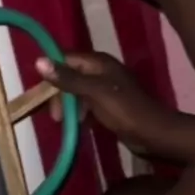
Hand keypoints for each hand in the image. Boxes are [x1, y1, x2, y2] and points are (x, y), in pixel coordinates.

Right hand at [36, 52, 167, 152]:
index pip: (65, 59)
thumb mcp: (94, 93)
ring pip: (76, 92)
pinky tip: (78, 126)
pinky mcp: (109, 106)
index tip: (40, 95)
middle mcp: (101, 71)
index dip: (51, 73)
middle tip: (56, 117)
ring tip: (65, 123)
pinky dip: (79, 114)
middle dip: (59, 94)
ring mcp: (105, 89)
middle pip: (69, 76)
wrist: (156, 135)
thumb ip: (68, 78)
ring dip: (68, 106)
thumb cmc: (126, 110)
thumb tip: (38, 61)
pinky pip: (86, 105)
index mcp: (98, 62)